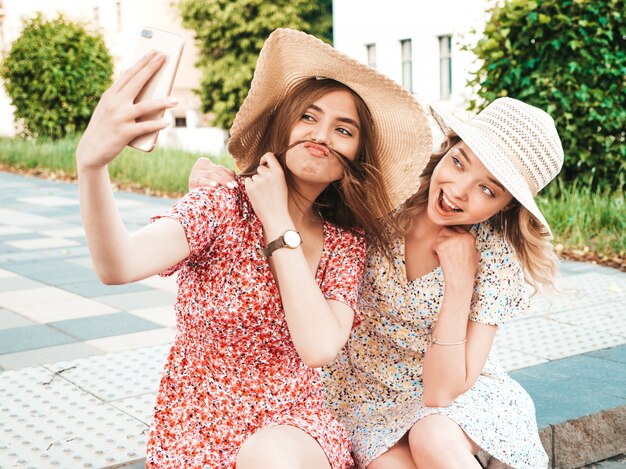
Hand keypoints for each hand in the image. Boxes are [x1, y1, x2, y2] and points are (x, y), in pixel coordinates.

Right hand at [76, 50, 176, 170]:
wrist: (91, 151)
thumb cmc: (105, 128)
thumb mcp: (109, 109)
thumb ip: (123, 99)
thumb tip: (149, 92)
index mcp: (110, 95)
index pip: (129, 74)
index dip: (142, 63)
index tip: (153, 52)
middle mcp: (114, 103)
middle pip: (136, 83)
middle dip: (151, 69)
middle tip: (163, 57)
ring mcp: (119, 118)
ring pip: (144, 107)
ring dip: (162, 102)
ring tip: (176, 100)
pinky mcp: (124, 133)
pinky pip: (144, 127)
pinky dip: (156, 125)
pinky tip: (167, 123)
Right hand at [188, 157, 235, 190]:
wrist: (194, 203)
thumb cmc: (207, 190)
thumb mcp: (215, 180)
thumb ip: (223, 176)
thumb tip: (236, 176)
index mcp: (205, 163)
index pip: (220, 168)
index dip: (230, 175)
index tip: (237, 184)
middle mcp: (199, 165)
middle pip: (217, 170)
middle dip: (227, 178)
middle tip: (235, 187)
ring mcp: (194, 172)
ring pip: (211, 174)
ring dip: (222, 181)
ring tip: (230, 187)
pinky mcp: (191, 180)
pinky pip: (202, 180)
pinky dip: (209, 182)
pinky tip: (215, 186)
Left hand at [244, 153, 289, 230]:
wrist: (275, 216)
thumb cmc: (279, 201)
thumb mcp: (282, 184)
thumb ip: (274, 173)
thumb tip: (263, 164)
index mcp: (278, 172)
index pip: (269, 156)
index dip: (264, 158)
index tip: (263, 162)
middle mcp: (268, 174)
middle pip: (260, 168)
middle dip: (261, 175)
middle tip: (267, 188)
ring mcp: (259, 181)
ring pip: (253, 176)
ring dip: (256, 183)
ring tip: (263, 194)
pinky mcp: (250, 187)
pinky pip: (247, 181)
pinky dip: (250, 187)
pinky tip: (257, 195)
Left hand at [433, 226, 479, 290]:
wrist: (460, 279)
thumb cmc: (467, 269)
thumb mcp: (476, 255)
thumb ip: (472, 246)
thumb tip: (469, 241)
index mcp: (469, 237)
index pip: (457, 228)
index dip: (452, 235)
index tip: (450, 241)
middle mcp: (461, 237)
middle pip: (446, 230)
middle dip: (444, 238)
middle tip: (444, 248)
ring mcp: (451, 240)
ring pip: (439, 236)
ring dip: (439, 244)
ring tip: (443, 254)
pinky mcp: (441, 246)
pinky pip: (434, 244)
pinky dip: (435, 251)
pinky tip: (440, 258)